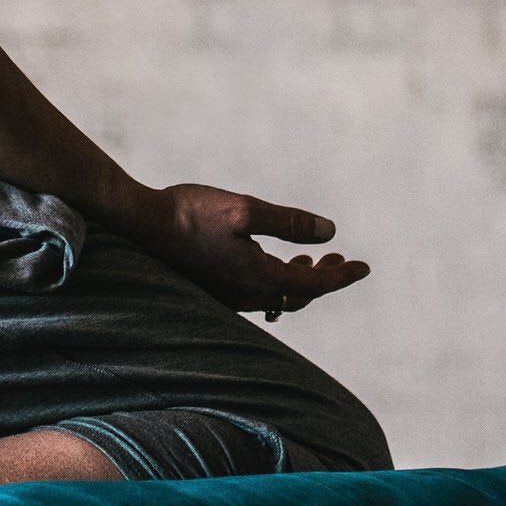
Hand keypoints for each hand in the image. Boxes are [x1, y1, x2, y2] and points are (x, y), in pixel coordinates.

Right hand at [124, 183, 368, 316]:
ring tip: (310, 261)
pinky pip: (258, 294)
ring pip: (278, 296)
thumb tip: (329, 233)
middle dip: (325, 279)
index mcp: (259, 277)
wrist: (141, 224)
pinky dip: (276, 281)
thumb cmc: (190, 212)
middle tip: (341, 260)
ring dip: (300, 281)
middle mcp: (247, 294)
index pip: (315, 285)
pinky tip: (271, 263)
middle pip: (299, 295)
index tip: (364, 267)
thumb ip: (289, 222)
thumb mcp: (244, 210)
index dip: (342, 275)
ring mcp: (229, 296)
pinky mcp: (215, 290)